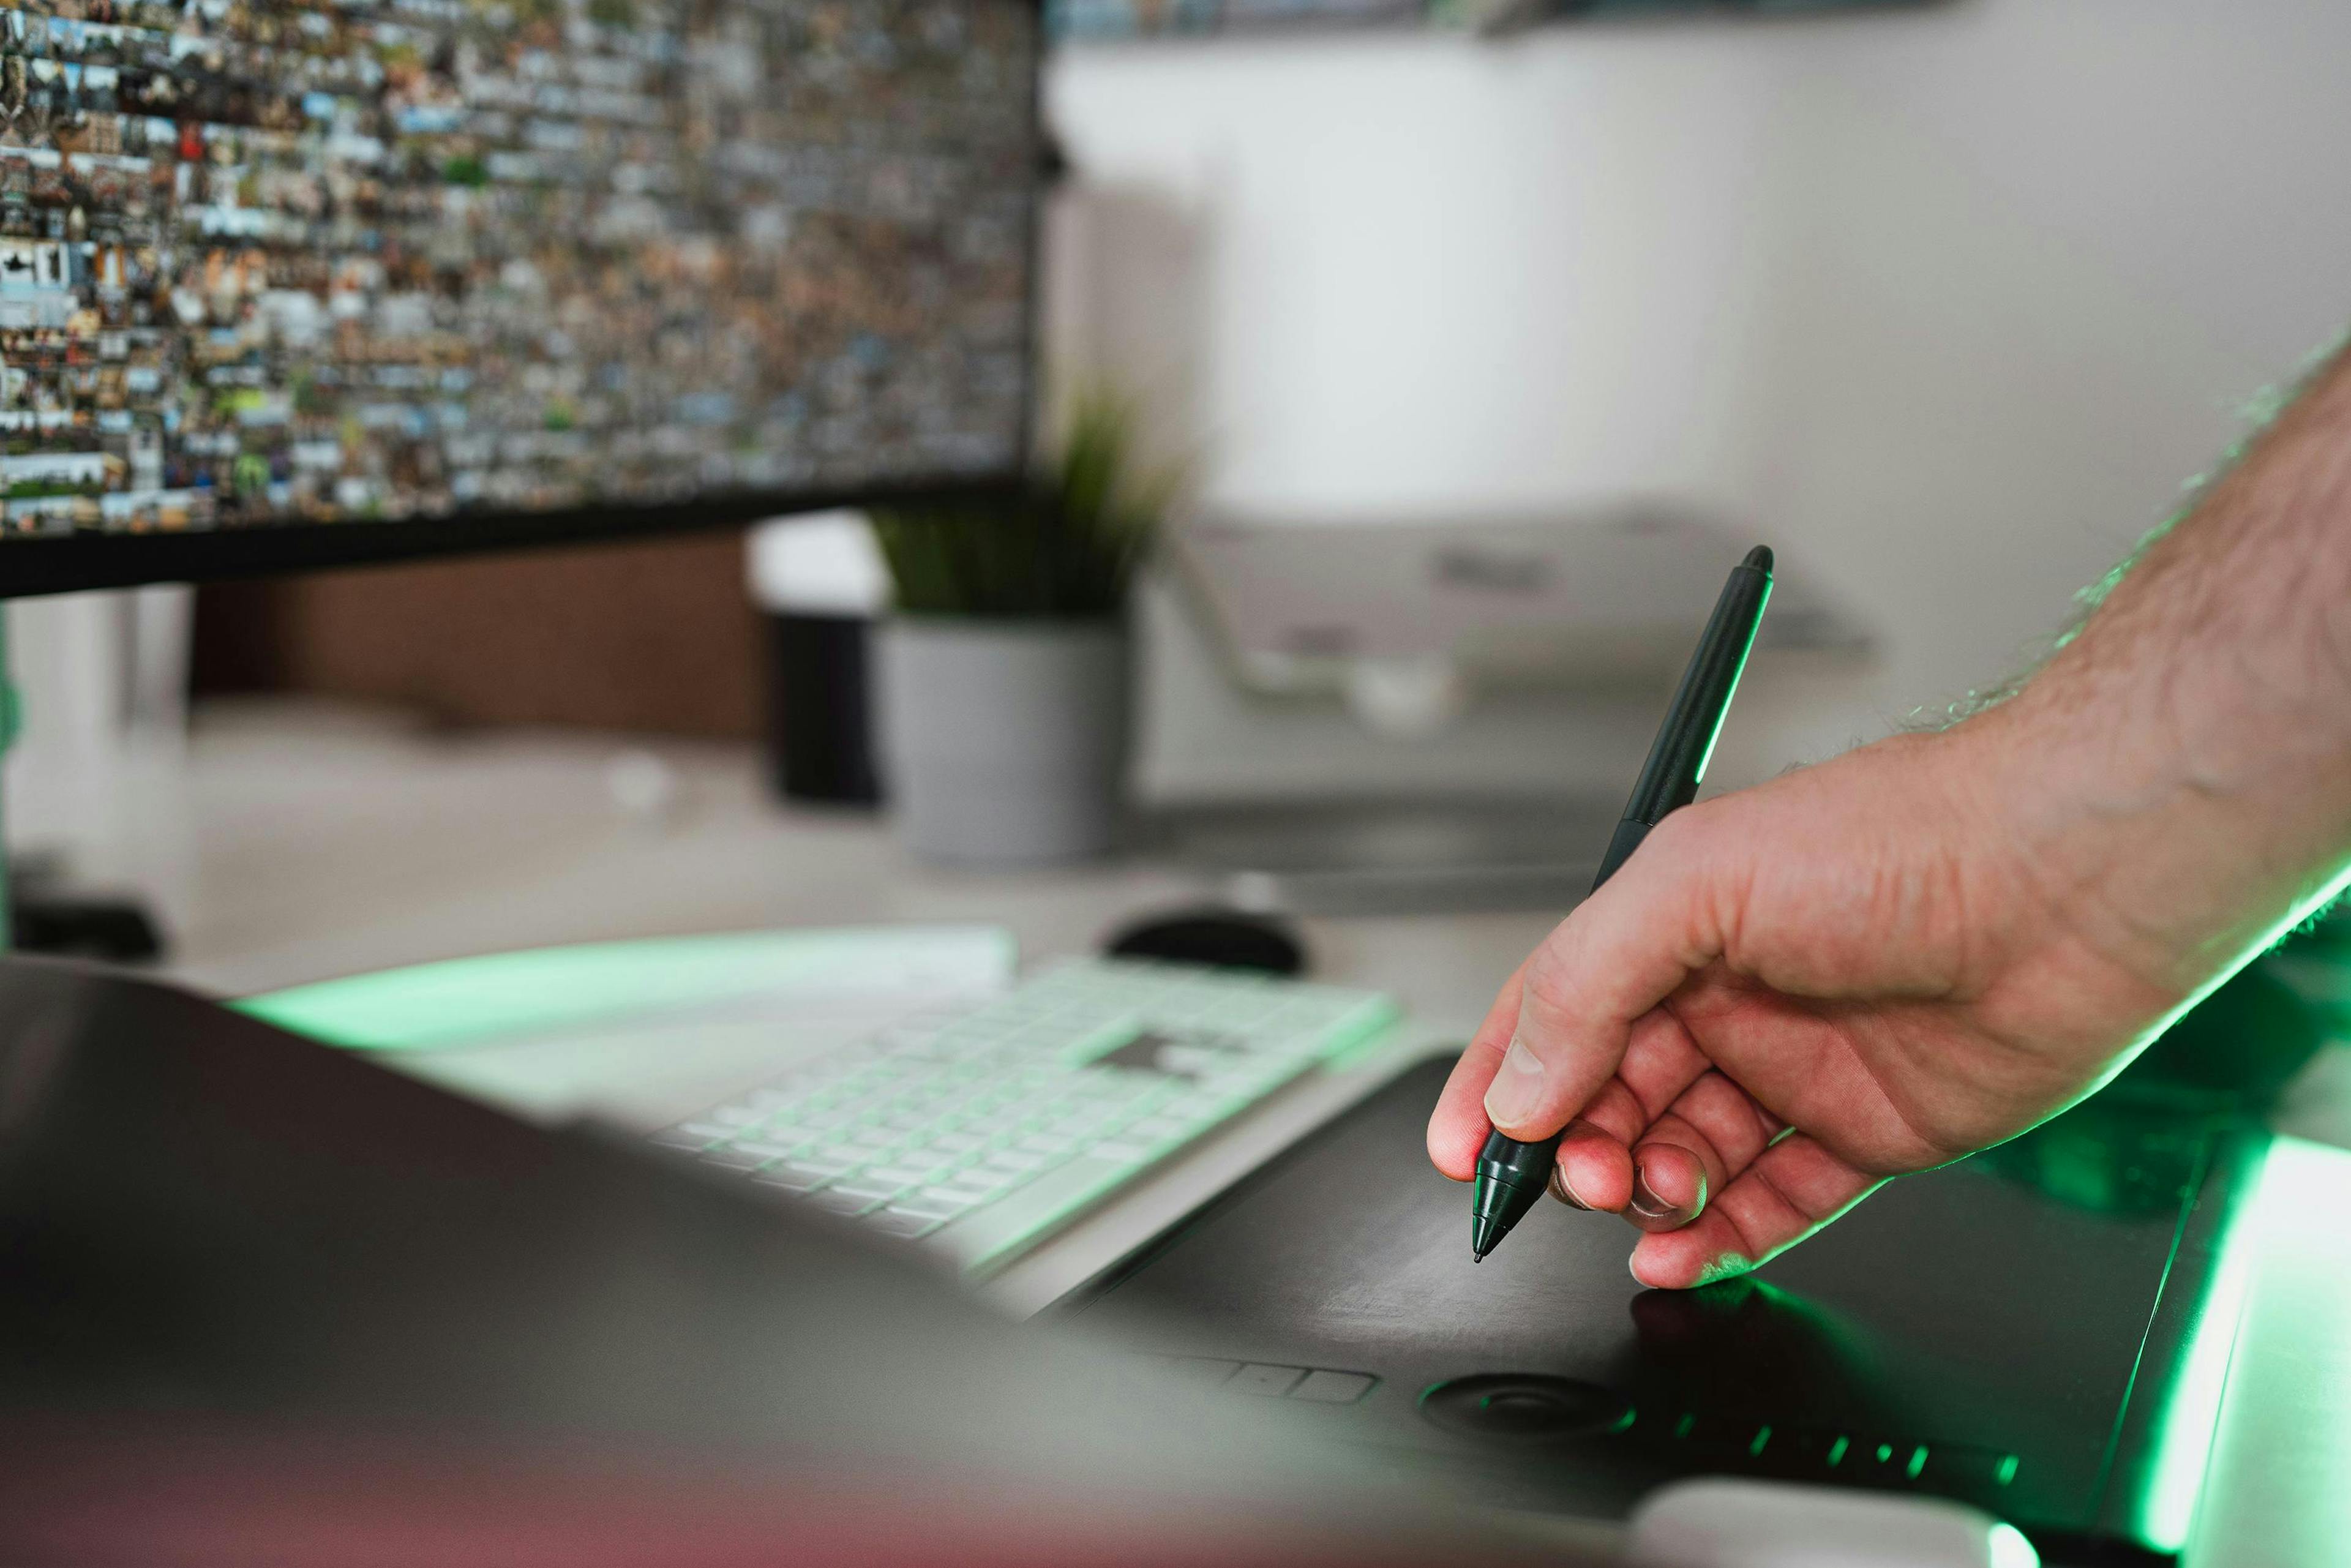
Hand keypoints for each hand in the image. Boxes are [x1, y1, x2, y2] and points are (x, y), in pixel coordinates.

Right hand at [1426, 719, 2186, 1288]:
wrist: (2065, 881)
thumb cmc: (1899, 837)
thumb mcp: (1694, 883)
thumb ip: (1587, 985)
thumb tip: (1521, 1089)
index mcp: (1673, 926)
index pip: (1552, 1016)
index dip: (1498, 1085)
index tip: (1461, 1152)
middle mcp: (1729, 998)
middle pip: (1611, 1100)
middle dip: (1580, 1150)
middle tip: (1585, 1176)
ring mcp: (1797, 1069)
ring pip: (1685, 1161)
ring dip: (1648, 1197)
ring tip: (1654, 1198)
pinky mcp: (1867, 1132)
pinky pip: (1773, 1206)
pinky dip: (1720, 1242)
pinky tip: (1686, 1257)